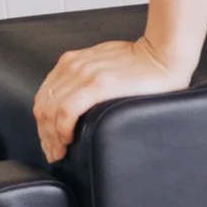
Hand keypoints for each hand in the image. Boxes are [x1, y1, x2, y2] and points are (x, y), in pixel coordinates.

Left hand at [31, 37, 194, 161]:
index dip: (42, 124)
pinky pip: (66, 111)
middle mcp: (73, 66)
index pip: (44, 98)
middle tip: (54, 153)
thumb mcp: (103, 65)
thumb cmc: (141, 63)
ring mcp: (84, 74)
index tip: (50, 141)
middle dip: (44, 135)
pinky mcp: (98, 84)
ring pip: (51, 112)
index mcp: (72, 62)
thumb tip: (77, 103)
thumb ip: (85, 78)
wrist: (164, 54)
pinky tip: (69, 139)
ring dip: (51, 137)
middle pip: (43, 107)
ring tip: (60, 152)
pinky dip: (61, 129)